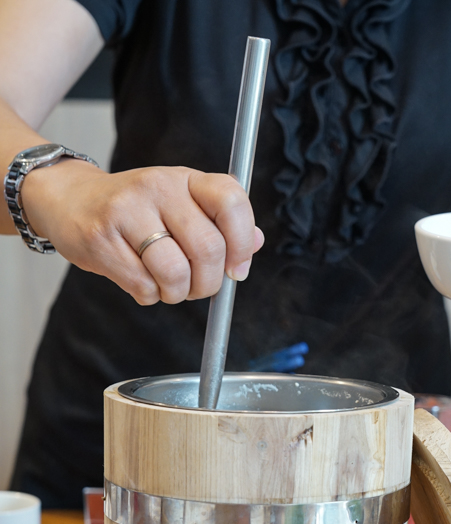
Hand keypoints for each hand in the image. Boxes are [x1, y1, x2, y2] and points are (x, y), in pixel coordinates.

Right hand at [20, 160, 263, 304]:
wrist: (70, 199)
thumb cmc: (138, 209)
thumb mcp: (182, 203)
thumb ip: (221, 222)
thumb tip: (257, 242)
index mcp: (187, 178)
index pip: (232, 202)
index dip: (243, 244)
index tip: (237, 269)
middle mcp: (159, 187)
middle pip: (207, 248)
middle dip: (208, 283)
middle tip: (198, 287)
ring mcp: (127, 211)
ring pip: (175, 272)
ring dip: (178, 293)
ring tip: (169, 286)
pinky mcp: (100, 238)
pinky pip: (143, 286)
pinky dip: (150, 295)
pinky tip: (141, 280)